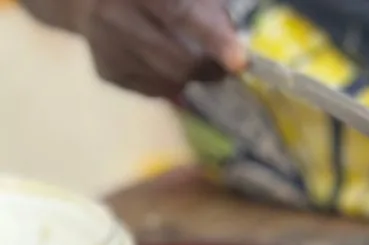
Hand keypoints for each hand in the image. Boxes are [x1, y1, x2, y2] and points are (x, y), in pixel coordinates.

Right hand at [79, 0, 244, 97]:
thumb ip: (207, 6)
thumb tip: (237, 38)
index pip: (181, 14)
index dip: (214, 39)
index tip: (240, 63)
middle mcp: (115, 14)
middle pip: (177, 59)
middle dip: (210, 70)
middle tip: (225, 69)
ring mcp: (107, 46)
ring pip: (168, 81)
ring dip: (191, 78)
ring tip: (196, 63)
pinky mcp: (107, 71)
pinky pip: (154, 90)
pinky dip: (170, 83)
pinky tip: (165, 64)